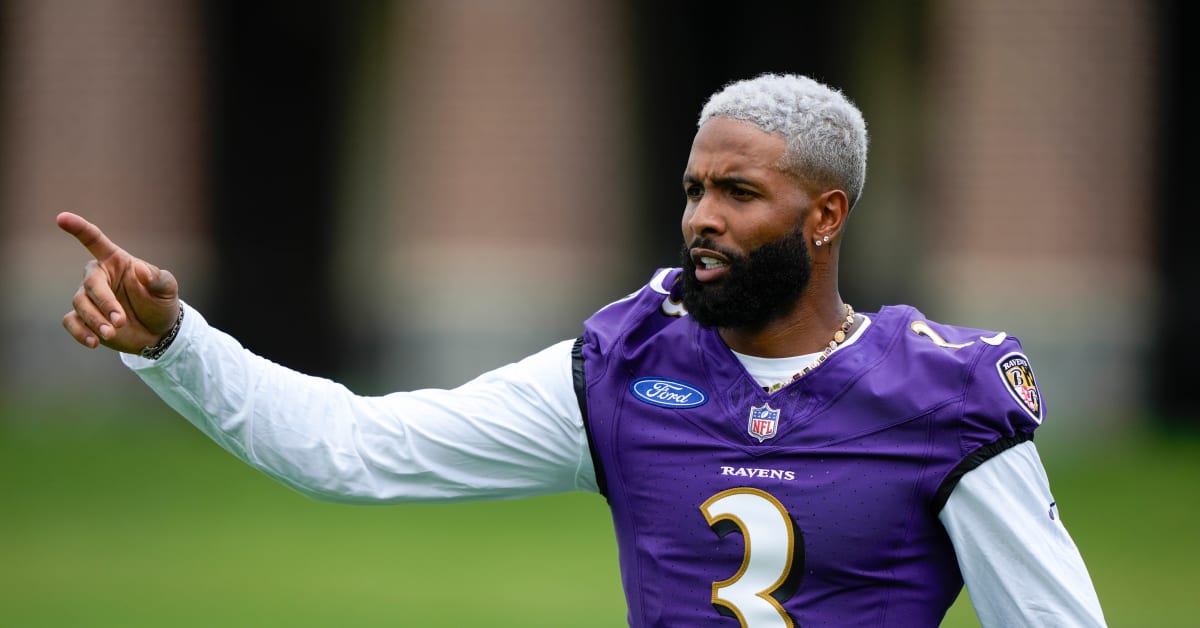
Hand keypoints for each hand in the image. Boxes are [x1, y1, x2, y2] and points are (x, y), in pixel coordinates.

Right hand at [57, 212, 180, 353]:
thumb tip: (140, 270)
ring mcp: (89, 298)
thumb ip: (157, 278)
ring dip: (95, 320)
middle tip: (120, 321)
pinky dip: (80, 332)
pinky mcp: (84, 319)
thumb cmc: (161, 303)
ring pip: (80, 304)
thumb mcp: (168, 289)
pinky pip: (71, 322)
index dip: (79, 229)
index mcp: (116, 261)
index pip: (95, 241)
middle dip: (103, 303)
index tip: (62, 218)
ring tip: (112, 334)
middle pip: (90, 284)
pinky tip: (94, 342)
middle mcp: (99, 277)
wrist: (159, 333)